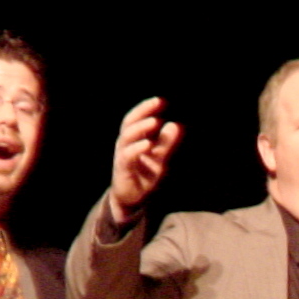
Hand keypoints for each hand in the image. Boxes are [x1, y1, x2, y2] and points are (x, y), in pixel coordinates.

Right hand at [110, 97, 183, 222]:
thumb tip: (176, 125)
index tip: (161, 101)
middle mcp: (125, 143)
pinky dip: (137, 149)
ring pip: (127, 137)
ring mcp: (122, 155)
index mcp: (133, 138)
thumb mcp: (160, 158)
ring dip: (141, 128)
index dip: (147, 108)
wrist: (131, 197)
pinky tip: (148, 144)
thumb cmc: (144, 174)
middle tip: (157, 102)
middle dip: (143, 111)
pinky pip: (128, 156)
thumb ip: (166, 143)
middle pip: (130, 122)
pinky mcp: (122, 169)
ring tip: (155, 121)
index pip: (137, 118)